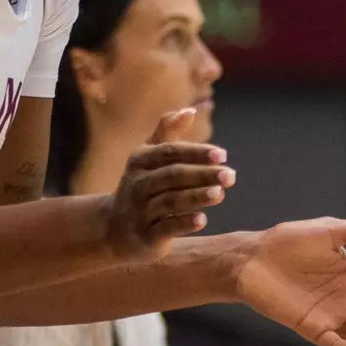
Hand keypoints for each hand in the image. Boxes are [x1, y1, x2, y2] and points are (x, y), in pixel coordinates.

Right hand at [101, 108, 234, 262]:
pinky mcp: (145, 235)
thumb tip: (190, 110)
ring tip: (220, 193)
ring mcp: (140, 210)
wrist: (115, 229)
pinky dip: (183, 223)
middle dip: (202, 174)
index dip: (196, 152)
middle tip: (230, 175)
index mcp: (140, 160)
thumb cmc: (142, 186)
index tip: (222, 155)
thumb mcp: (148, 157)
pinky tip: (203, 220)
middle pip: (172, 176)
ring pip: (170, 201)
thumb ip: (167, 132)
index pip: (170, 152)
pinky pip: (165, 228)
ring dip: (196, 197)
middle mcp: (137, 184)